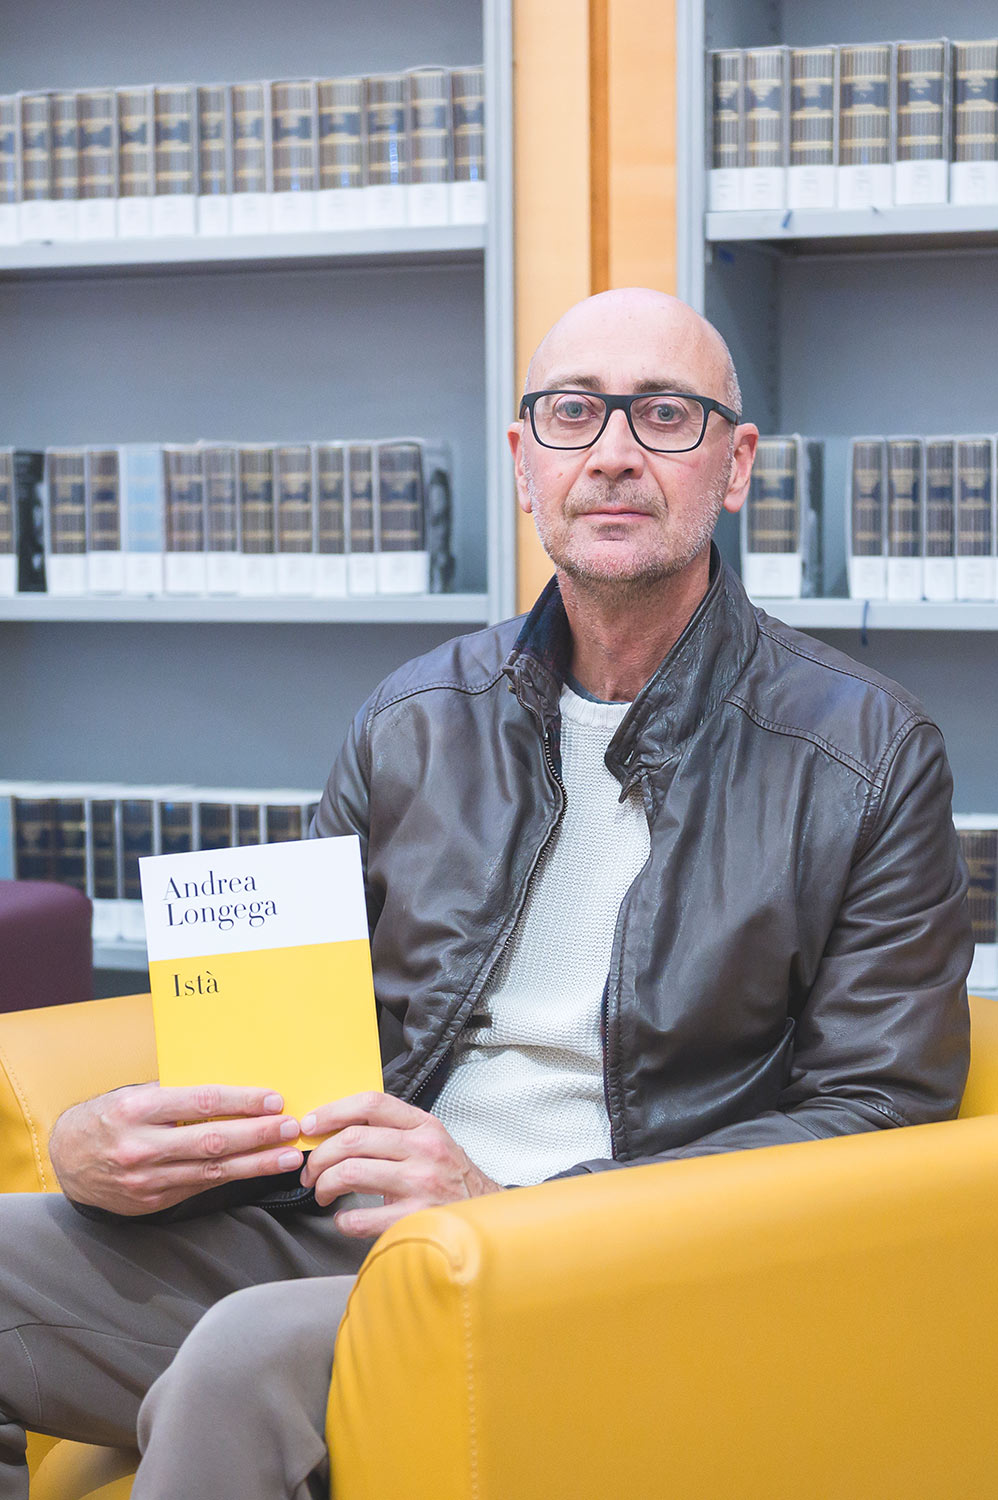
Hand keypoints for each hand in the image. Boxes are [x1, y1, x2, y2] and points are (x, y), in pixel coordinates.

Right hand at [49, 1083, 302, 1216]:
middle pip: (212, 1140)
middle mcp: (141, 1146)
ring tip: (287, 1157)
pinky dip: (232, 1179)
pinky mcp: (153, 1201)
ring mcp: (147, 1178)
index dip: (241, 1101)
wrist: (68, 1160)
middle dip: (257, 1134)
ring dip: (255, 1164)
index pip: (201, 1102)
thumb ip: (175, 1093)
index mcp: (137, 1109)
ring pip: (212, 1171)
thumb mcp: (134, 1095)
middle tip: (290, 1127)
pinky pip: (200, 1187)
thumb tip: (231, 1090)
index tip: (273, 1100)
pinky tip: (256, 1171)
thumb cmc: (108, 1117)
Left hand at [299, 1092, 501, 1236]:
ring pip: (352, 1173)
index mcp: (423, 1125)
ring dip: (325, 1185)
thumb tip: (337, 1129)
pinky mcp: (416, 1217)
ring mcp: (420, 1183)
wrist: (484, 1215)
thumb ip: (393, 1130)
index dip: (333, 1111)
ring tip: (322, 1193)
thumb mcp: (430, 1141)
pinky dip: (343, 1220)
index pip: (371, 1103)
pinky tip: (344, 1220)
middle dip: (320, 1156)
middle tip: (310, 1171)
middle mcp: (423, 1149)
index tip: (311, 1125)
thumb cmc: (449, 1178)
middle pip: (353, 1139)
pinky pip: (362, 1217)